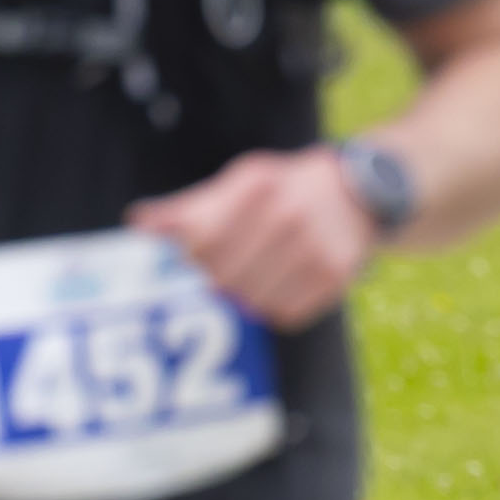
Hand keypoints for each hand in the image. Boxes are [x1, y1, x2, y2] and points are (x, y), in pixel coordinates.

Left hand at [132, 144, 384, 330]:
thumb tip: (138, 222)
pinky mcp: (334, 276)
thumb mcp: (240, 183)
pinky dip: (276, 305)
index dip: (193, 253)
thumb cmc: (285, 190)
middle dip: (219, 275)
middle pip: (221, 278)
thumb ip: (189, 207)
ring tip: (260, 270)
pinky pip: (283, 315)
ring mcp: (314, 248)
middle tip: (235, 260)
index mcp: (258, 186)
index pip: (199, 243)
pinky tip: (285, 280)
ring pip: (250, 302)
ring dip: (246, 294)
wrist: (361, 194)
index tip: (204, 247)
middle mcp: (288, 215)